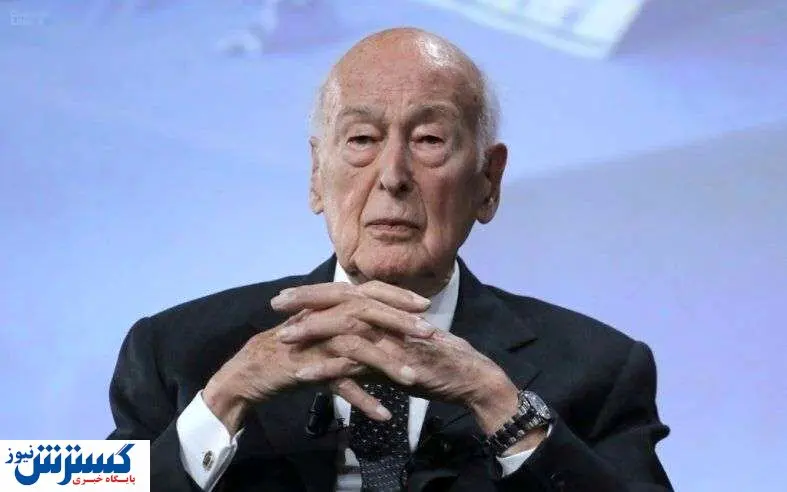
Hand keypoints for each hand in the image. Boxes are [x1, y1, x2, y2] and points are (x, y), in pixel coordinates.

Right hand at [203, 281, 432, 433]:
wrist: (255, 369)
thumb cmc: (297, 348)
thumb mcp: (328, 329)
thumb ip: (354, 322)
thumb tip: (387, 319)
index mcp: (332, 304)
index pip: (370, 292)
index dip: (398, 296)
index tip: (426, 305)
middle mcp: (325, 316)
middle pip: (368, 312)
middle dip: (402, 323)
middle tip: (431, 334)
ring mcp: (316, 340)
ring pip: (356, 346)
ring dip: (387, 363)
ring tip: (412, 379)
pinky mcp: (307, 366)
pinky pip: (339, 383)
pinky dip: (362, 399)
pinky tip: (383, 414)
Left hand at [274, 282, 536, 443]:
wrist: (471, 378)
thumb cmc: (438, 362)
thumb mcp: (400, 346)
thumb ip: (375, 341)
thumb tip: (347, 343)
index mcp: (387, 310)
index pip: (345, 292)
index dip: (314, 292)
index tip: (286, 294)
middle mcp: (387, 317)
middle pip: (340, 300)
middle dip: (306, 301)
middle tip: (274, 303)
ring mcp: (391, 337)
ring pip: (345, 328)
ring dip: (312, 333)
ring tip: (282, 338)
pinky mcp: (395, 362)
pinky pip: (356, 364)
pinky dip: (328, 368)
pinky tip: (305, 374)